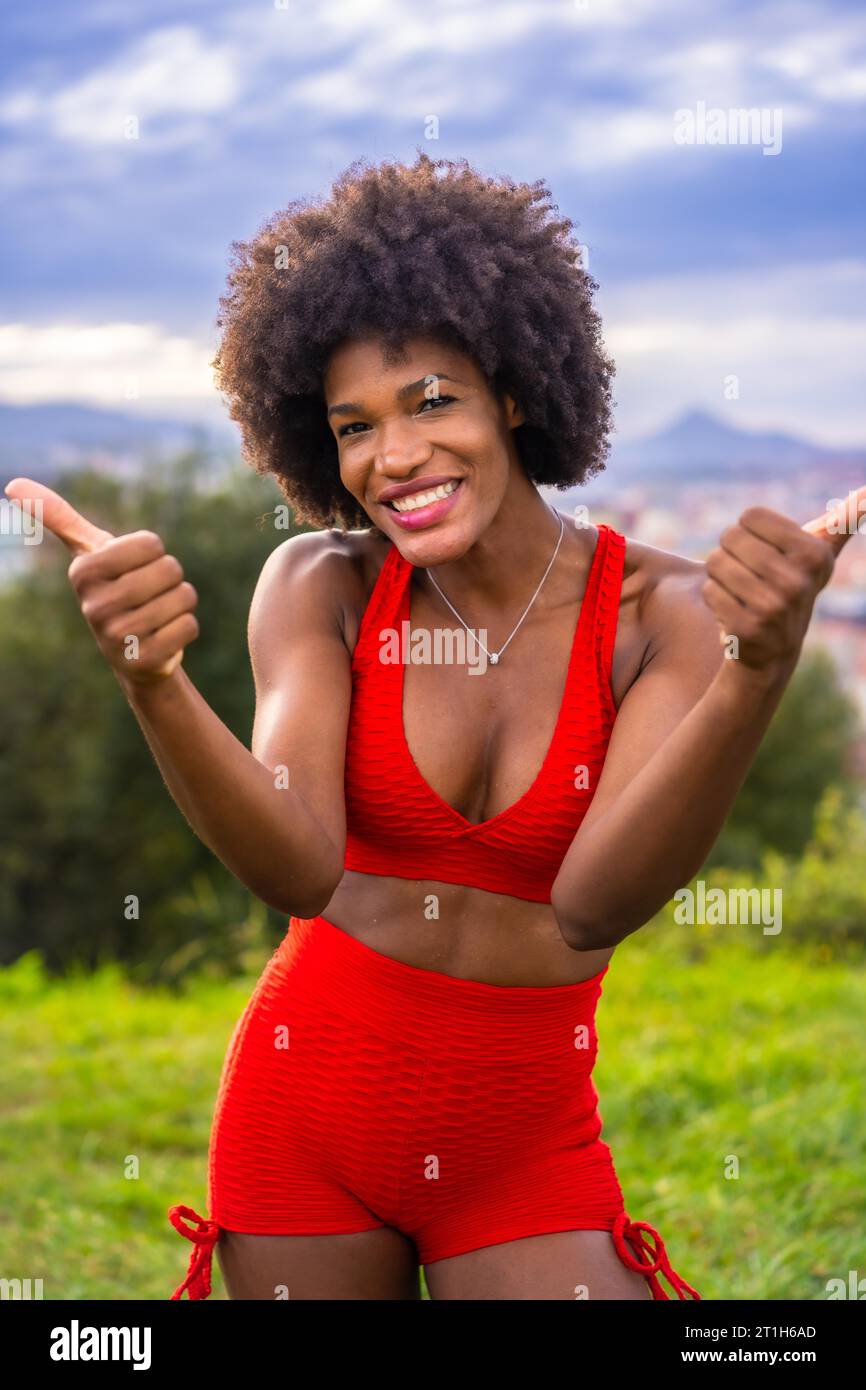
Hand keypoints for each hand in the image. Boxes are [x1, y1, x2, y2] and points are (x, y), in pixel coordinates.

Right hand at [4, 477, 198, 685]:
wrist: (130, 653)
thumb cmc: (113, 589)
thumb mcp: (89, 553)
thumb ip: (59, 517)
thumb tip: (12, 484)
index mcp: (83, 572)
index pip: (150, 543)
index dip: (153, 553)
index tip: (135, 568)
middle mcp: (94, 606)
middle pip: (170, 569)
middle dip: (171, 578)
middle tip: (150, 594)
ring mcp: (116, 637)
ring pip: (183, 597)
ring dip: (180, 603)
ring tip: (158, 614)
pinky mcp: (141, 661)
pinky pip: (188, 626)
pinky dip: (186, 628)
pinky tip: (164, 636)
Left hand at [702, 485, 865, 677]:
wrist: (774, 650)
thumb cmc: (791, 587)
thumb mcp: (818, 556)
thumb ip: (842, 521)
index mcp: (815, 554)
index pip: (751, 515)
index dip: (748, 530)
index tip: (763, 550)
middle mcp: (797, 582)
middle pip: (730, 536)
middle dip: (730, 550)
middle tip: (746, 571)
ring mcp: (772, 608)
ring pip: (716, 562)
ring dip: (720, 573)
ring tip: (739, 589)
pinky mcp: (746, 629)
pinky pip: (709, 590)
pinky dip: (714, 596)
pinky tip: (731, 609)